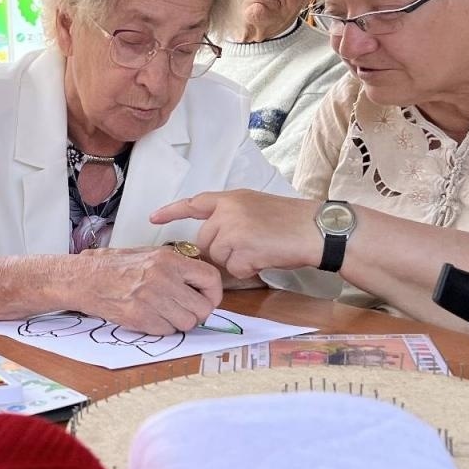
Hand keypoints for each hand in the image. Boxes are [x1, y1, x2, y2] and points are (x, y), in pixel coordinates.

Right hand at [78, 246, 223, 333]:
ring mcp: (151, 300)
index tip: (208, 299)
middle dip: (198, 313)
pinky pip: (167, 331)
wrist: (85, 278)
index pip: (210, 278)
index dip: (214, 294)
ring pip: (187, 323)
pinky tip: (151, 317)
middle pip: (202, 307)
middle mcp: (163, 278)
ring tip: (166, 313)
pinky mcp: (140, 318)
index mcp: (168, 259)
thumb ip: (176, 266)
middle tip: (186, 310)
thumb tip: (201, 282)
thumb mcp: (149, 254)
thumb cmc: (115, 267)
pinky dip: (162, 328)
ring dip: (180, 322)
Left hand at [152, 190, 322, 278]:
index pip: (194, 203)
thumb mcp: (256, 208)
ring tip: (262, 250)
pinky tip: (265, 258)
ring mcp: (234, 228)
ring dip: (236, 262)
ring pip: (218, 257)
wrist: (316, 229)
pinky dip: (248, 270)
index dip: (171, 211)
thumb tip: (211, 240)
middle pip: (205, 241)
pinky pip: (233, 269)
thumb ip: (231, 218)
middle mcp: (229, 210)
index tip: (152, 218)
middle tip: (251, 247)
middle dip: (221, 251)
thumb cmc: (292, 222)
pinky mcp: (242, 248)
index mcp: (232, 198)